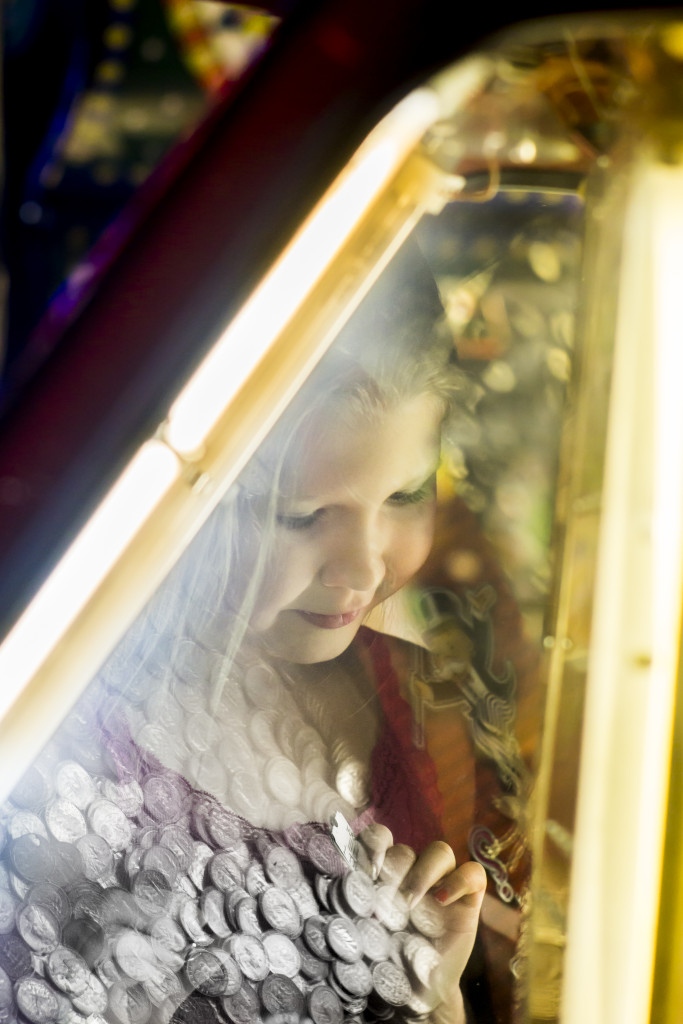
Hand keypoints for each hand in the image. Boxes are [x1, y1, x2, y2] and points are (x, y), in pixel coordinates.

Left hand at [358, 824, 486, 1023]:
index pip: (381, 838)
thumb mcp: (367, 936)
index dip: (374, 843)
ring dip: (424, 872)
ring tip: (411, 904)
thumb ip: (353, 914)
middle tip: (387, 902)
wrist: (420, 991)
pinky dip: (460, 880)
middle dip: (396, 870)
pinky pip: (473, 873)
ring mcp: (443, 884)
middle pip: (407, 849)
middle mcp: (414, 874)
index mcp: (387, 875)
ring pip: (440, 851)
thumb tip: (321, 902)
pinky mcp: (469, 900)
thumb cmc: (389, 962)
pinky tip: (443, 901)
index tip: (365, 867)